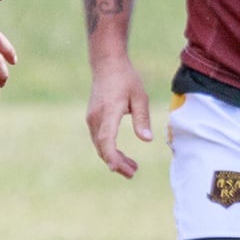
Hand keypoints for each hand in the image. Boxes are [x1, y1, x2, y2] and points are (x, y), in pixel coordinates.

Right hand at [86, 58, 151, 177]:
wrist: (107, 65)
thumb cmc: (126, 79)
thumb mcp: (140, 97)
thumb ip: (142, 118)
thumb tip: (147, 139)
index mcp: (108, 112)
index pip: (107, 140)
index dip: (113, 156)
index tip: (121, 169)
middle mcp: (96, 118)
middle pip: (102, 147)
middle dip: (117, 163)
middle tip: (133, 173)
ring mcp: (92, 119)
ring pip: (100, 145)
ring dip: (114, 158)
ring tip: (132, 168)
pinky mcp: (93, 119)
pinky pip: (100, 139)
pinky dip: (110, 149)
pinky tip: (122, 155)